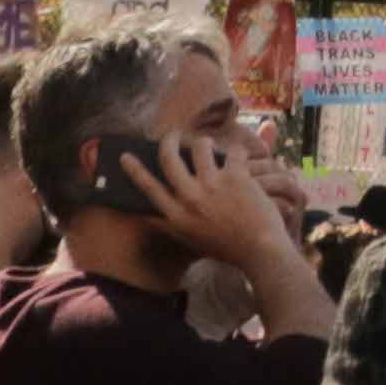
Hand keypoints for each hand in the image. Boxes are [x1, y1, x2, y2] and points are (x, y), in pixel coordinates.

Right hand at [137, 134, 304, 275]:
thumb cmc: (227, 247)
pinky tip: (241, 159)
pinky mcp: (235, 177)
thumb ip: (170, 225)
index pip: (149, 188)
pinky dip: (237, 153)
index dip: (135, 170)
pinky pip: (233, 151)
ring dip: (206, 143)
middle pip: (170, 158)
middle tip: (173, 134)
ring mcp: (212, 186)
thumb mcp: (191, 240)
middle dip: (170, 140)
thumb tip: (148, 215)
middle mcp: (190, 199)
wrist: (260, 250)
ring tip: (211, 147)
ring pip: (201, 146)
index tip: (125, 155)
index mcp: (177, 217)